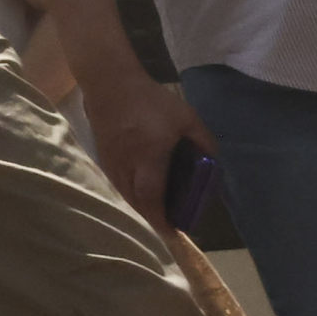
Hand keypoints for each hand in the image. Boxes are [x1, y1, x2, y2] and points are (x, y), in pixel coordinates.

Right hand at [76, 65, 214, 221]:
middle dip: (152, 218)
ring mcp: (112, 162)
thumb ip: (202, 141)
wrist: (111, 83)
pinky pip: (117, 184)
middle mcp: (127, 165)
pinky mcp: (104, 158)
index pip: (152, 196)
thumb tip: (213, 164)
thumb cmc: (151, 100)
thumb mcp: (186, 117)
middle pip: (136, 202)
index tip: (173, 232)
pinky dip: (130, 194)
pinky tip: (141, 191)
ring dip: (140, 207)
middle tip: (169, 224)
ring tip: (157, 211)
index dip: (161, 218)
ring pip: (125, 195)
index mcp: (149, 156)